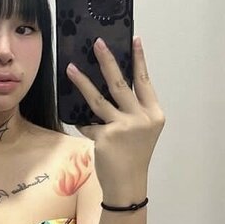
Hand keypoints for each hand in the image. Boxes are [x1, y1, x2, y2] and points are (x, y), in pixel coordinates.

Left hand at [66, 36, 164, 201]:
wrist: (128, 184)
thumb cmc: (134, 155)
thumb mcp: (141, 130)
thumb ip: (130, 109)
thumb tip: (108, 85)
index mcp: (154, 113)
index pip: (144, 81)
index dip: (139, 59)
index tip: (134, 39)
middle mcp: (141, 118)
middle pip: (121, 83)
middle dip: (108, 60)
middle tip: (97, 42)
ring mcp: (123, 127)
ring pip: (98, 99)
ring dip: (82, 82)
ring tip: (70, 67)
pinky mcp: (106, 136)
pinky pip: (88, 123)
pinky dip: (82, 122)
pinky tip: (76, 118)